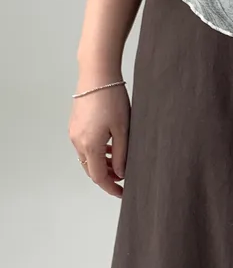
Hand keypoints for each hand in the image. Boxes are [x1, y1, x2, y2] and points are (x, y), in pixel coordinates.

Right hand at [68, 82, 130, 197]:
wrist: (97, 75)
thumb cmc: (112, 99)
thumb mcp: (123, 129)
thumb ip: (121, 154)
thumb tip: (120, 173)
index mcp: (90, 145)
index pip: (98, 176)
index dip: (110, 187)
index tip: (122, 193)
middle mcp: (77, 141)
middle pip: (90, 169)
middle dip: (106, 176)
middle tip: (123, 178)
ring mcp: (74, 132)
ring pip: (87, 157)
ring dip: (102, 163)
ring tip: (119, 162)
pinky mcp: (75, 124)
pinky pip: (84, 145)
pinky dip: (96, 151)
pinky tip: (110, 147)